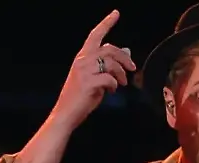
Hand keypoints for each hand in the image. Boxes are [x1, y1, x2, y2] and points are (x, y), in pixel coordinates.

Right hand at [51, 10, 136, 129]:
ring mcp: (84, 71)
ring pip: (111, 63)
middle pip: (109, 49)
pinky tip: (111, 91)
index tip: (116, 14)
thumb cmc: (80, 97)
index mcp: (82, 57)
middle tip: (132, 68)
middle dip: (124, 58)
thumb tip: (126, 52)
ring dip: (121, 74)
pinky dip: (114, 85)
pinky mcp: (88, 83)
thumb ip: (108, 65)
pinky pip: (109, 79)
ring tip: (121, 83)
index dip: (106, 23)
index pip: (95, 35)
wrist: (66, 113)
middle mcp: (82, 60)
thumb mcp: (95, 77)